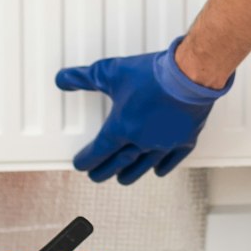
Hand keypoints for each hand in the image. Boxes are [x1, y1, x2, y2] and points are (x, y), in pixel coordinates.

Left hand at [55, 38, 232, 183]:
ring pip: (143, 165)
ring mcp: (164, 143)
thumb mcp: (110, 72)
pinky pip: (171, 160)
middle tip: (96, 175)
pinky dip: (163, 166)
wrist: (188, 74)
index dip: (86, 160)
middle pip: (118, 163)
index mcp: (121, 128)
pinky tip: (158, 170)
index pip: (98, 151)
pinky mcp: (185, 140)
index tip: (81, 164)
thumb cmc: (152, 74)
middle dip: (104, 171)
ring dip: (130, 173)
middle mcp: (141, 141)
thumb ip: (82, 77)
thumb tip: (62, 79)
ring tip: (123, 178)